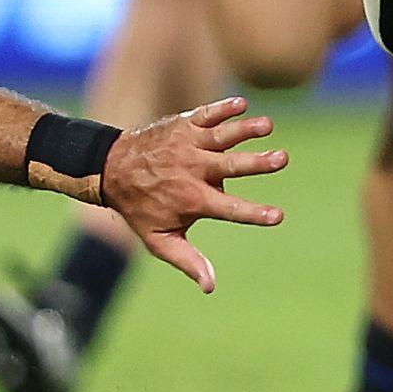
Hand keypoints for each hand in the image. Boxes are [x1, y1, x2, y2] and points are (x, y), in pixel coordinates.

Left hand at [98, 95, 287, 292]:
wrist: (110, 168)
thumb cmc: (140, 208)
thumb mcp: (159, 240)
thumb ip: (188, 260)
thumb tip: (211, 287)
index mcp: (192, 199)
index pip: (229, 209)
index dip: (254, 213)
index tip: (278, 216)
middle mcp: (192, 170)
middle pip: (231, 166)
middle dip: (257, 162)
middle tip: (282, 158)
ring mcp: (188, 144)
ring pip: (222, 136)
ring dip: (245, 130)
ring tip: (268, 126)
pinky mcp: (184, 124)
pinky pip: (207, 114)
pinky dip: (223, 108)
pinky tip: (242, 104)